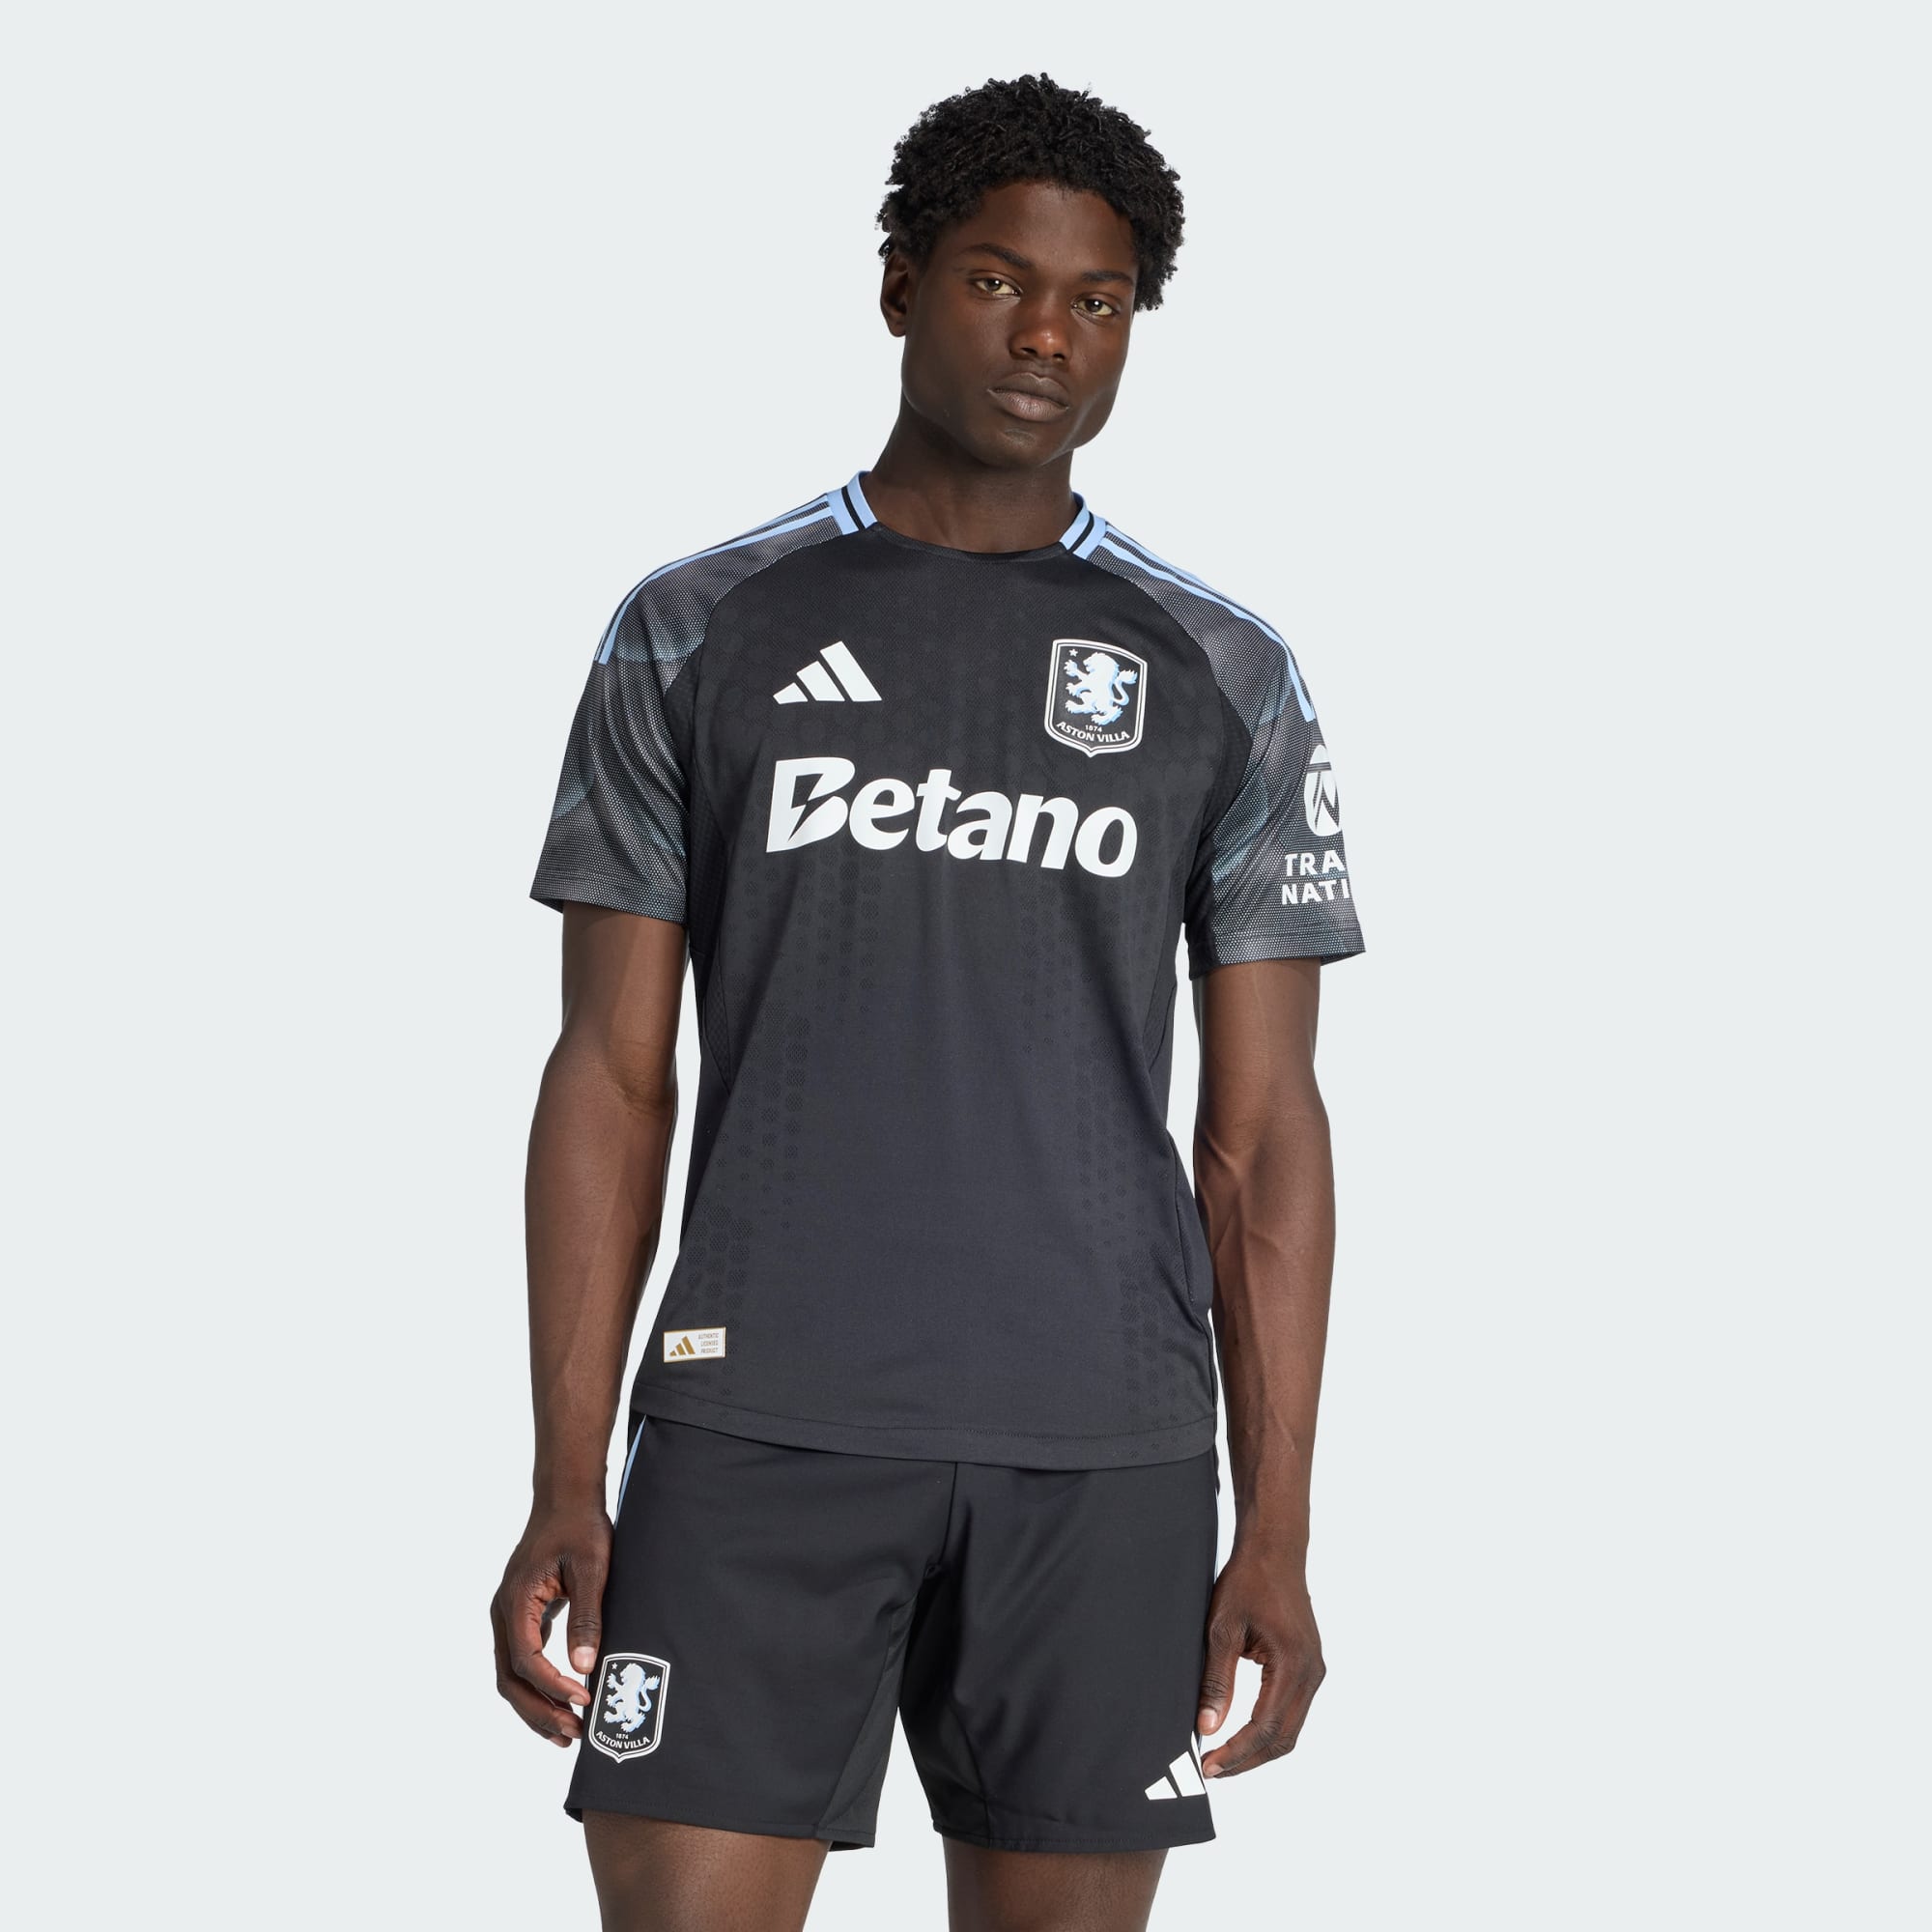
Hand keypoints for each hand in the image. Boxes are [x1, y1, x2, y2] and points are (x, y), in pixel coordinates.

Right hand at [490, 1500, 609, 1745]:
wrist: (566, 1497)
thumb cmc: (580, 1527)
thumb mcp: (591, 1568)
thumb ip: (587, 1616)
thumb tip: (585, 1666)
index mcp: (516, 1600)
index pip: (525, 1659)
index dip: (552, 1685)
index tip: (584, 1699)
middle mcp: (503, 1612)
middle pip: (510, 1677)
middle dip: (539, 1710)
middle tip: (573, 1734)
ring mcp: (509, 1615)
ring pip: (511, 1674)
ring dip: (535, 1706)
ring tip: (567, 1733)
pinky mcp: (522, 1616)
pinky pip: (521, 1660)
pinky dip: (537, 1686)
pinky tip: (562, 1701)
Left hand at [1195, 1540, 1325, 1776]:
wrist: (1275, 1549)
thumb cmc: (1248, 1581)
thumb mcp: (1222, 1628)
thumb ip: (1216, 1681)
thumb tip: (1208, 1727)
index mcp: (1293, 1664)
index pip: (1265, 1727)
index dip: (1236, 1753)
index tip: (1209, 1765)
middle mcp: (1311, 1673)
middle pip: (1283, 1737)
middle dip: (1248, 1759)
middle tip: (1213, 1769)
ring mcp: (1314, 1671)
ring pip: (1290, 1728)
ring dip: (1259, 1748)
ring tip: (1223, 1756)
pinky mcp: (1308, 1666)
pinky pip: (1292, 1710)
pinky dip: (1268, 1729)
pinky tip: (1242, 1732)